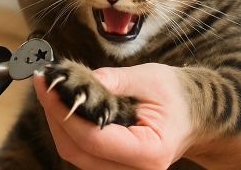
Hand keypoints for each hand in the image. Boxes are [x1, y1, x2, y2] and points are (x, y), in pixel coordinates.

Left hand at [33, 63, 196, 169]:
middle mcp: (134, 169)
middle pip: (78, 152)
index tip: (47, 87)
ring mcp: (123, 169)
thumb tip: (82, 80)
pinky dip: (69, 127)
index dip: (64, 114)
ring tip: (48, 90)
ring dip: (58, 122)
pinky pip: (83, 150)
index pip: (93, 140)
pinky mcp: (114, 162)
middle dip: (54, 117)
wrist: (198, 114)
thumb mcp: (150, 78)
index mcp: (147, 152)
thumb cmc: (178, 96)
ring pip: (76, 154)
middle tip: (43, 84)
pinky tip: (62, 103)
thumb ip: (115, 80)